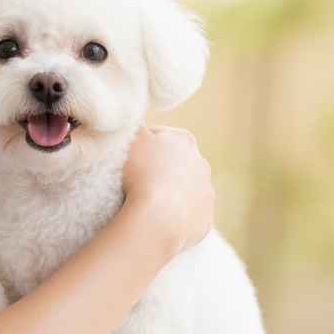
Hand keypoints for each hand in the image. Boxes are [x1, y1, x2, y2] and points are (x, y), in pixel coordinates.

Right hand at [121, 126, 213, 255]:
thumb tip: (132, 112)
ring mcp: (206, 194)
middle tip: (135, 180)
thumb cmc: (142, 172)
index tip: (127, 157)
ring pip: (186, 190)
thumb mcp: (131, 137)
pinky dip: (177, 217)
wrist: (158, 218)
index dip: (142, 145)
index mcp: (185, 140)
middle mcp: (202, 165)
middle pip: (176, 163)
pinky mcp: (205, 221)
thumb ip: (133, 122)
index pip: (160, 136)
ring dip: (170, 194)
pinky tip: (160, 220)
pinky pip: (189, 216)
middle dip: (159, 169)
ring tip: (147, 202)